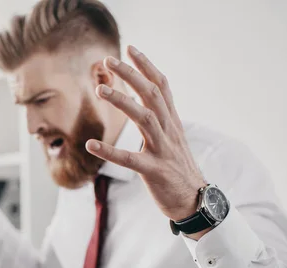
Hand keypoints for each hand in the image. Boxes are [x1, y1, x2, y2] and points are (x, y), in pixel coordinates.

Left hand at [86, 46, 208, 236]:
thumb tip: (148, 100)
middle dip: (131, 75)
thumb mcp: (173, 138)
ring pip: (144, 119)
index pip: (161, 87)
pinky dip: (110, 152)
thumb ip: (161, 118)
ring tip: (99, 89)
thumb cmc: (178, 169)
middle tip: (109, 60)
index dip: (147, 66)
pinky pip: (130, 160)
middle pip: (151, 95)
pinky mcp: (154, 171)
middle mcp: (169, 131)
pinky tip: (91, 145)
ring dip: (121, 101)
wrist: (194, 201)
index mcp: (172, 122)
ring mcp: (162, 150)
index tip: (130, 49)